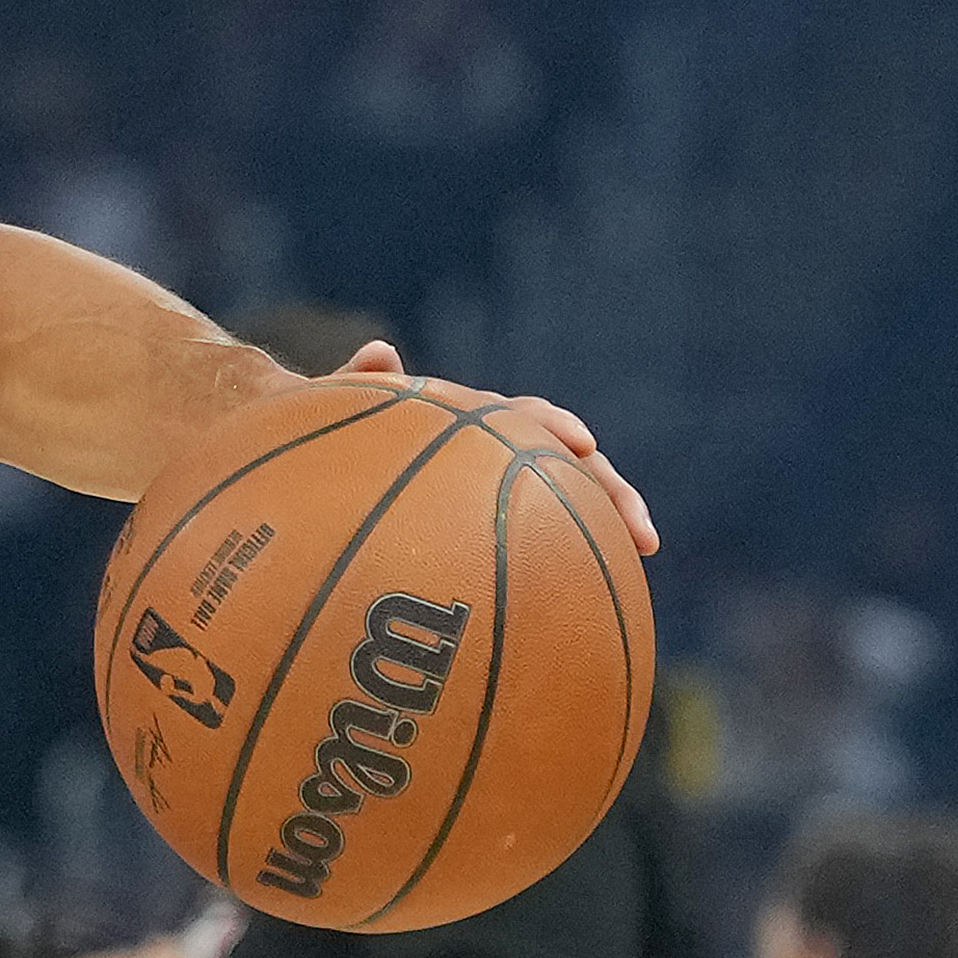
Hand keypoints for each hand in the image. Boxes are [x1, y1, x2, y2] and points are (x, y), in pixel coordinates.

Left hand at [331, 334, 656, 555]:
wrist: (316, 473)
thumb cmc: (326, 444)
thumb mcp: (332, 415)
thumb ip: (354, 386)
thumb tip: (381, 350)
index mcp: (467, 422)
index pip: (523, 415)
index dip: (553, 426)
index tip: (580, 444)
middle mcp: (496, 455)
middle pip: (569, 466)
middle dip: (610, 491)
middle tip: (641, 531)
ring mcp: (501, 495)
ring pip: (568, 508)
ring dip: (607, 529)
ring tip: (640, 556)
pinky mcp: (498, 532)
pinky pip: (539, 549)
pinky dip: (567, 567)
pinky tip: (587, 606)